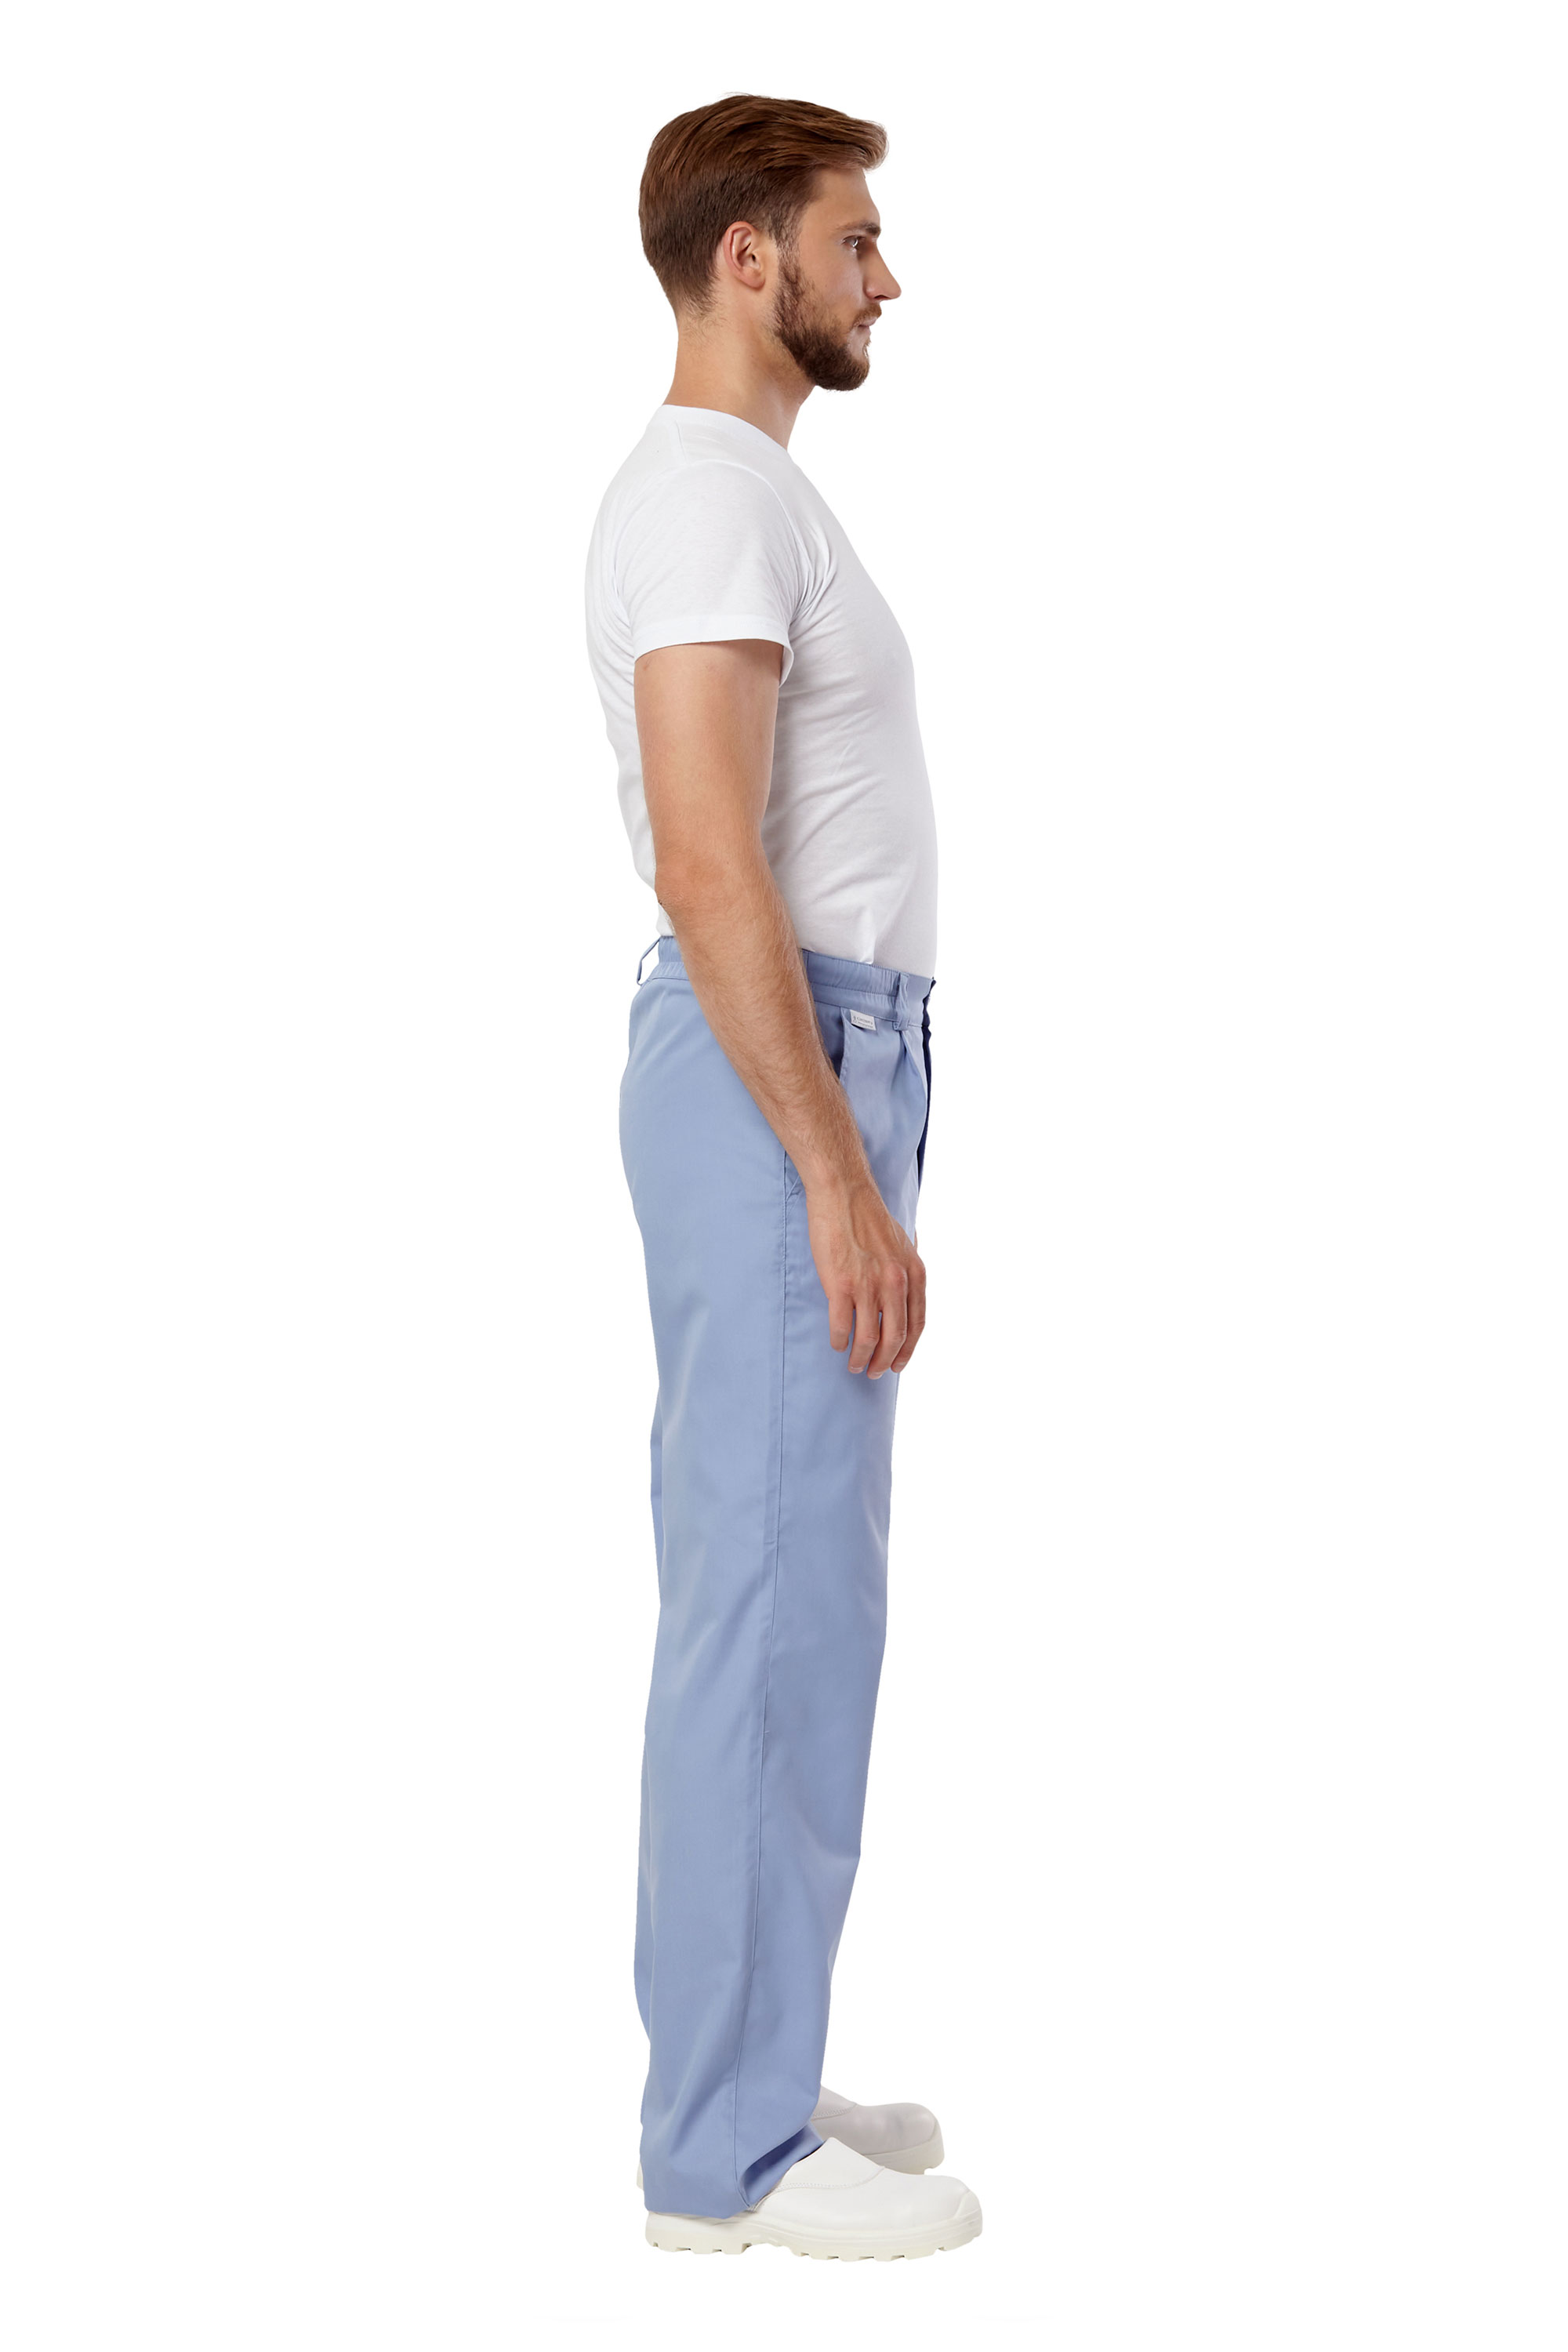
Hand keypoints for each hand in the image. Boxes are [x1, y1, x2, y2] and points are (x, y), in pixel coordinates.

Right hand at [805, 1175, 926, 1376]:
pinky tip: (836, 1344)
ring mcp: (869, 1285)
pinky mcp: (841, 1284)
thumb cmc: (868, 1216)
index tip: (898, 1364)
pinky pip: (842, 1326)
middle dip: (884, 1362)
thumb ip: (907, 1271)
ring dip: (861, 1358)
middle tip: (874, 1373)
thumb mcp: (902, 1244)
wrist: (843, 1193)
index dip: (908, 1350)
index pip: (917, 1325)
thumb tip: (907, 1293)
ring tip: (854, 1364)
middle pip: (895, 1338)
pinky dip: (839, 1341)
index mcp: (914, 1274)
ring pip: (869, 1338)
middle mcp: (896, 1283)